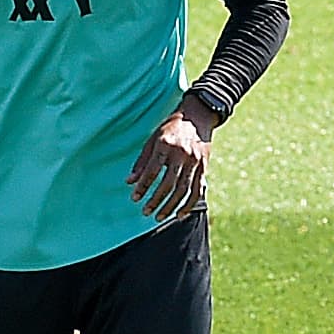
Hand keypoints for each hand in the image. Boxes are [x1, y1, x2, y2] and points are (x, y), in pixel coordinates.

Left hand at [126, 105, 213, 220]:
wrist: (197, 117)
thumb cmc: (170, 128)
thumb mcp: (153, 139)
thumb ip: (142, 161)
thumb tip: (129, 182)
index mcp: (166, 144)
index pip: (153, 170)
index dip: (143, 186)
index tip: (134, 198)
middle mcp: (182, 154)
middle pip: (169, 183)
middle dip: (156, 200)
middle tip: (145, 212)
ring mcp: (195, 162)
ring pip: (183, 190)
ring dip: (171, 206)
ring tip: (159, 217)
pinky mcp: (204, 167)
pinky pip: (197, 190)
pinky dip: (189, 205)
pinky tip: (179, 214)